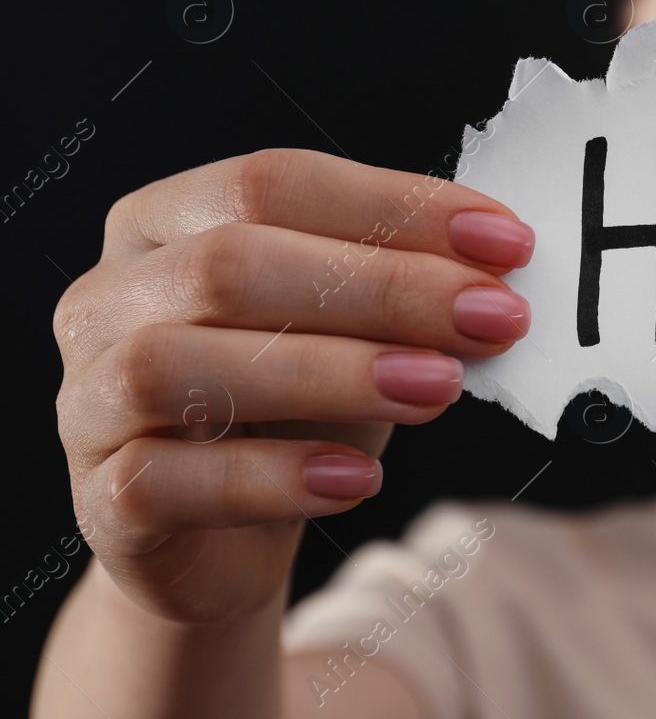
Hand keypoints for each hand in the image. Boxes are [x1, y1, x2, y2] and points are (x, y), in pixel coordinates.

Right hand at [53, 149, 532, 623]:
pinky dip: (272, 478)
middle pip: (232, 264)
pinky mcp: (99, 496)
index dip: (395, 206)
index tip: (506, 242)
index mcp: (167, 220)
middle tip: (494, 318)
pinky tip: (356, 478)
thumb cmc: (292, 406)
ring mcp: (87, 396)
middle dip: (383, 288)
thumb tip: (501, 263)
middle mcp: (110, 296)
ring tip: (439, 389)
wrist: (223, 536)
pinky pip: (167, 480)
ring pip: (183, 365)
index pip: (274, 182)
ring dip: (332, 373)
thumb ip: (407, 282)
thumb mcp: (355, 327)